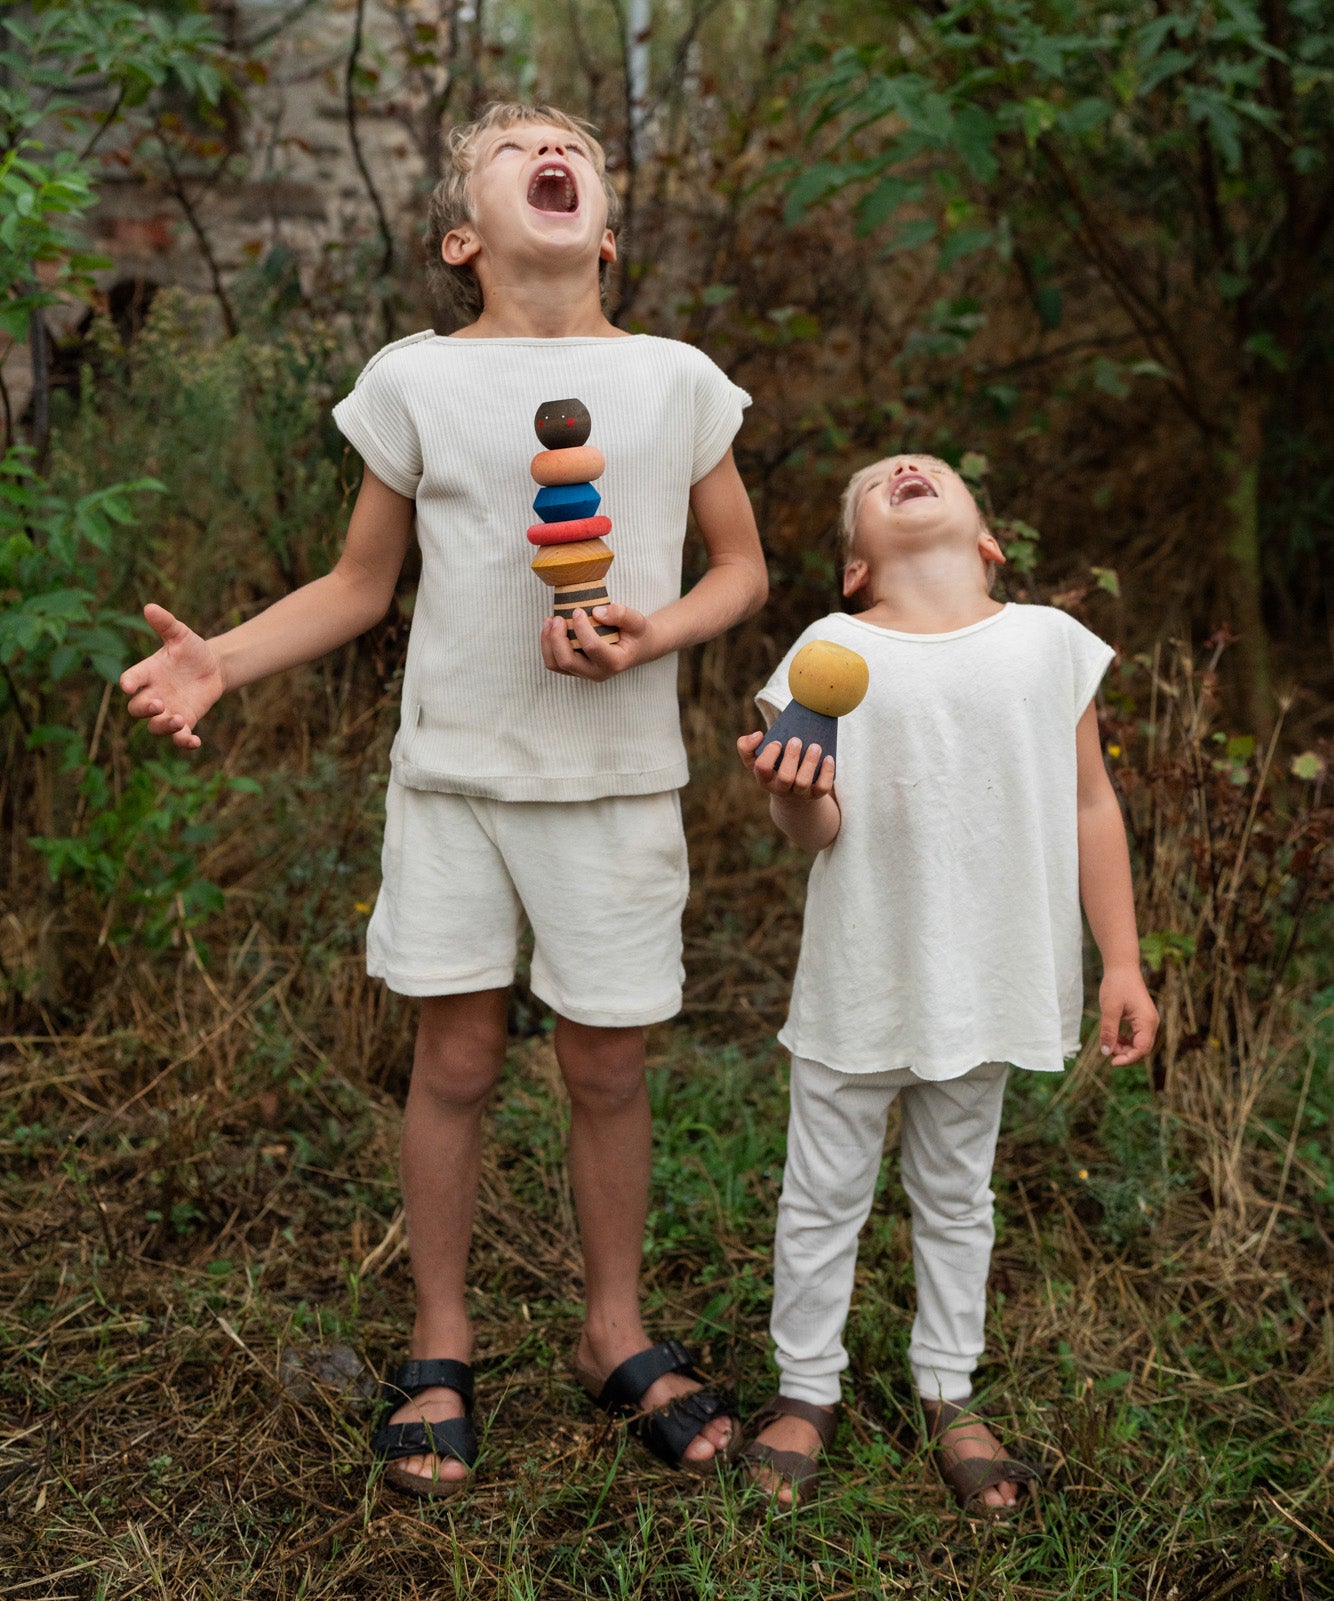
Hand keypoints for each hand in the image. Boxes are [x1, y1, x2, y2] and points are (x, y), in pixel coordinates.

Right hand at [119, 603, 224, 750]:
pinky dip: (184, 742)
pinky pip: (180, 737)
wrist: (212, 667)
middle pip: (137, 709)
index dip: (128, 683)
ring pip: (155, 727)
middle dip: (145, 709)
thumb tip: (150, 607)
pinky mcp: (185, 720)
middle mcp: (153, 694)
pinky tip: (195, 742)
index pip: (131, 679)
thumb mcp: (181, 635)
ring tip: (178, 719)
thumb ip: (166, 624)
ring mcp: (168, 710)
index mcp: (147, 672)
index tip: (128, 685)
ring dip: (164, 726)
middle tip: (159, 703)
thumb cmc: (190, 650)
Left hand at [539, 603, 658, 680]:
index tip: (578, 610)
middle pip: (567, 661)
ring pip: (556, 664)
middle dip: (557, 638)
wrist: (638, 647)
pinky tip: (550, 628)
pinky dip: (548, 645)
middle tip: (557, 618)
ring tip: (549, 620)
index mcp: (615, 662)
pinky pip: (554, 662)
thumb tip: (596, 612)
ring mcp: (585, 673)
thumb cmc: (636, 633)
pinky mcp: (576, 670)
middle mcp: (598, 673)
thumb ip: (621, 614)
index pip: (592, 647)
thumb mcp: (637, 620)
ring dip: (548, 642)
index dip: (581, 627)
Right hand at [737, 729, 834, 800]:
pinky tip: (828, 758)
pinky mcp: (815, 794)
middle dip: (791, 758)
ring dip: (809, 763)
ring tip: (815, 746)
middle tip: (796, 740)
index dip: (769, 754)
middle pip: (785, 778)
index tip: (777, 742)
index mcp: (764, 778)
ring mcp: (799, 793)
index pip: (762, 768)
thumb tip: (758, 735)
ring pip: (803, 782)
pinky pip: (822, 788)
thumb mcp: (756, 759)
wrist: (790, 792)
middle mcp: (780, 788)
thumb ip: (746, 746)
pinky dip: (827, 773)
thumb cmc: (773, 768)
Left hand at [1098, 965, 1159, 1066]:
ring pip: (1139, 1044)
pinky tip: (1114, 1036)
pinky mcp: (1143, 1019)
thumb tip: (1105, 1052)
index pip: (1142, 1049)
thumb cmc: (1117, 985)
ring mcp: (1148, 1021)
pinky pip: (1137, 1036)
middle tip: (1106, 1048)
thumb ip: (1108, 1032)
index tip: (1111, 1062)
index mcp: (1147, 1021)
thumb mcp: (1109, 1010)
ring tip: (1108, 1041)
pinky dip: (1125, 1040)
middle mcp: (1152, 1023)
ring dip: (1124, 1047)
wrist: (1122, 968)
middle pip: (1142, 1049)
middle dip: (1125, 1053)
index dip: (1127, 1059)